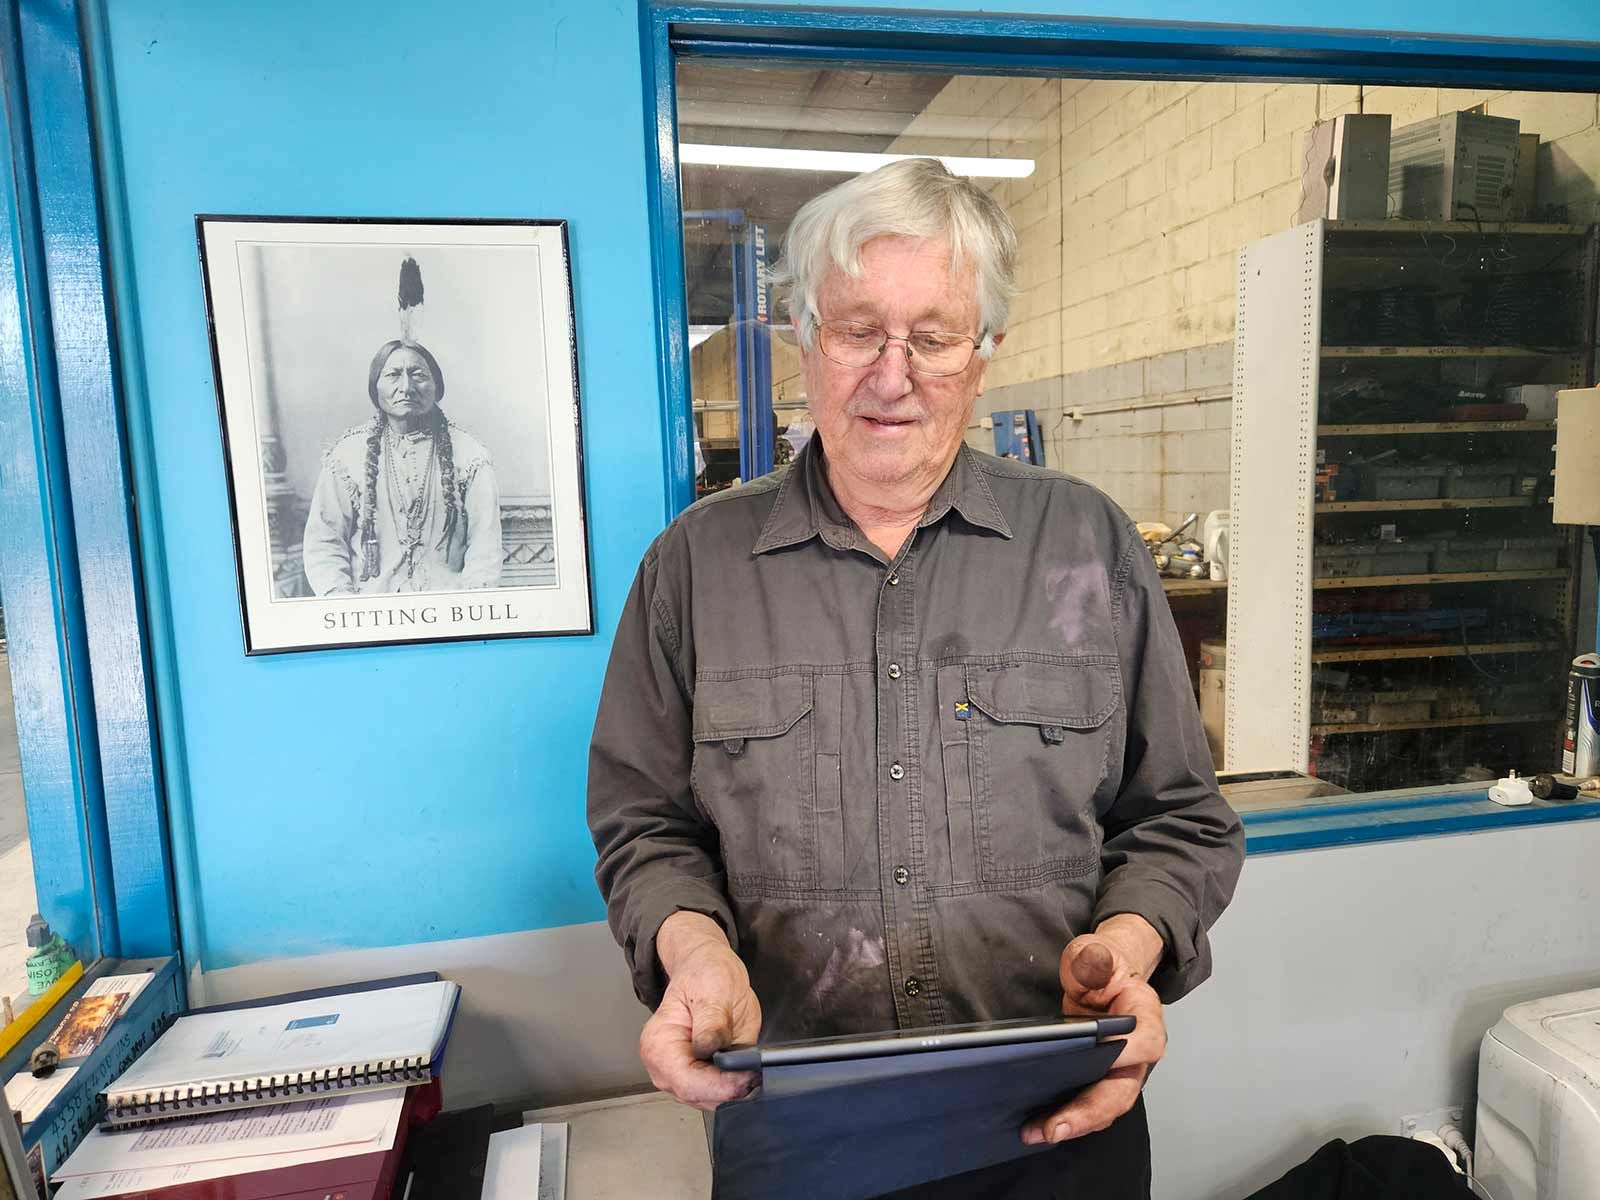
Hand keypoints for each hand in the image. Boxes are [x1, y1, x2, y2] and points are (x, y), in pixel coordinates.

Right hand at [640, 912, 762, 1110]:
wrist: (707, 971)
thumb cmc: (705, 976)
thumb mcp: (712, 990)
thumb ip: (711, 1022)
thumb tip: (710, 1048)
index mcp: (659, 1043)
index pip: (687, 1082)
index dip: (720, 1085)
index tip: (747, 1075)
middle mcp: (663, 1066)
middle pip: (698, 1096)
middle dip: (729, 1089)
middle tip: (756, 1070)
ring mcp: (679, 1076)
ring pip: (710, 1102)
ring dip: (733, 1090)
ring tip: (751, 1067)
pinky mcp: (697, 1079)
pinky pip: (717, 1095)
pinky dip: (734, 1087)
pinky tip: (745, 1070)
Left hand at [1020, 922, 1167, 1145]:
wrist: (1100, 980)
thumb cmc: (1101, 968)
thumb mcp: (1096, 954)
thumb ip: (1094, 960)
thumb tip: (1088, 967)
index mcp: (1144, 1020)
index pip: (1144, 1043)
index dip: (1126, 1055)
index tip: (1102, 1059)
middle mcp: (1137, 1056)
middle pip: (1120, 1091)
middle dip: (1088, 1113)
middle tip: (1056, 1127)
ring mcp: (1118, 1074)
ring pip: (1103, 1108)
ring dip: (1072, 1125)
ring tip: (1036, 1132)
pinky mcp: (1098, 1083)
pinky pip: (1087, 1109)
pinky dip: (1065, 1122)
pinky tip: (1037, 1127)